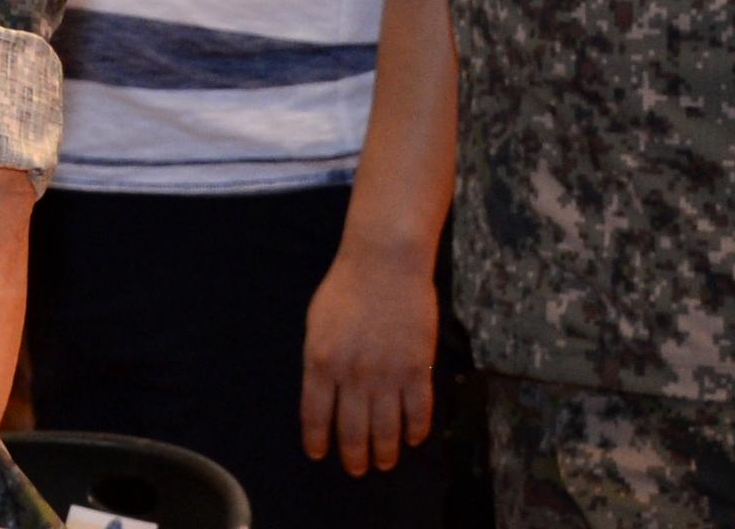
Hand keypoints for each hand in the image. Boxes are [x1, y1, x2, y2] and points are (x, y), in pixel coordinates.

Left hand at [301, 238, 436, 475]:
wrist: (384, 265)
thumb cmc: (345, 288)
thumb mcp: (317, 324)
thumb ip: (321, 361)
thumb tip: (324, 393)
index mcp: (320, 361)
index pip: (315, 414)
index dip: (318, 439)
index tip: (320, 455)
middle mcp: (352, 375)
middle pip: (352, 429)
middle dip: (354, 455)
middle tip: (357, 470)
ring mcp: (386, 375)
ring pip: (386, 428)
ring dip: (386, 450)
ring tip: (385, 463)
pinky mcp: (417, 369)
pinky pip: (418, 411)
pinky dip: (416, 430)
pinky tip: (414, 439)